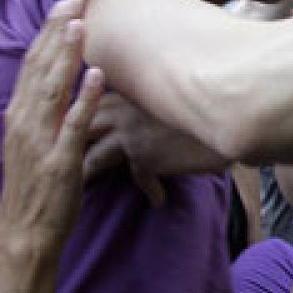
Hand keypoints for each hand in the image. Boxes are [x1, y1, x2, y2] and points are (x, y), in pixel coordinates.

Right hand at [0, 0, 104, 250]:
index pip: (31, 64)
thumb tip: (62, 85)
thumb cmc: (35, 191)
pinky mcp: (59, 163)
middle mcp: (23, 123)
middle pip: (38, 67)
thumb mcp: (33, 144)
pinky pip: (73, 125)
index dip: (48, 32)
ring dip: (67, 55)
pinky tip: (98, 76)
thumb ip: (44, 114)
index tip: (66, 5)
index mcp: (17, 116)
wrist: (24, 237)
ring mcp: (39, 142)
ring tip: (82, 24)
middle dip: (57, 31)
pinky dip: (85, 99)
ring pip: (52, 89)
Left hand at [84, 92, 230, 206]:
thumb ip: (162, 97)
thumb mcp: (179, 91)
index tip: (74, 126)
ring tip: (84, 185)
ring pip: (97, 156)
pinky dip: (152, 191)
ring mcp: (131, 134)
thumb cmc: (212, 95)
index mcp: (131, 91)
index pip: (95, 101)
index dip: (82, 113)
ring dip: (89, 172)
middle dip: (71, 143)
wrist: (229, 110)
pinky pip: (140, 179)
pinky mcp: (146, 157)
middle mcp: (125, 110)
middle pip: (84, 127)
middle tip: (64, 159)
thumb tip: (161, 105)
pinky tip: (160, 200)